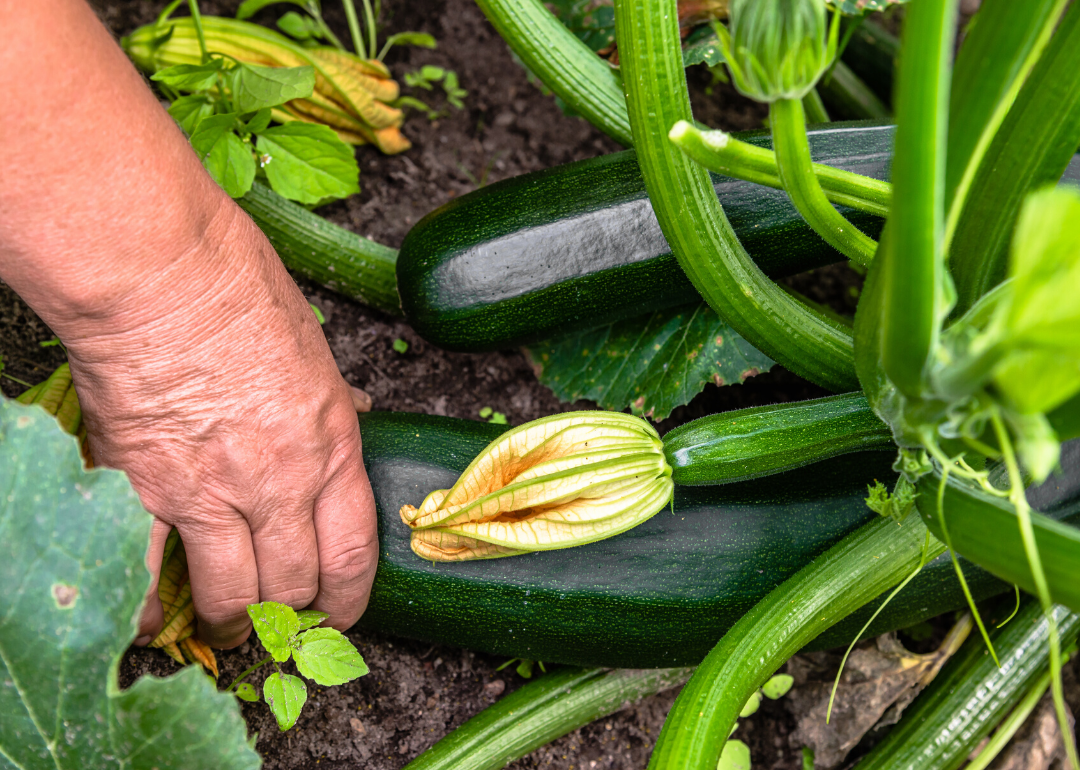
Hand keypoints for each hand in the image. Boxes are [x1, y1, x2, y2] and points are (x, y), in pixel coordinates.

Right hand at [64, 209, 377, 647]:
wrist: (158, 272)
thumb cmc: (238, 288)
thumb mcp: (315, 346)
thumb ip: (333, 398)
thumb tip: (357, 411)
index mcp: (331, 444)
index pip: (352, 552)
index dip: (348, 598)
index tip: (340, 612)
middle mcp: (280, 481)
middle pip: (295, 582)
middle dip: (291, 608)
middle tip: (280, 614)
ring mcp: (212, 492)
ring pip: (235, 594)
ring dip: (234, 620)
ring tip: (229, 625)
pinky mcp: (144, 491)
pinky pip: (150, 577)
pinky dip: (152, 609)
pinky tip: (154, 618)